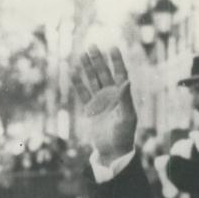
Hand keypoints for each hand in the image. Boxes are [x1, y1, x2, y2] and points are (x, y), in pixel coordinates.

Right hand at [72, 46, 136, 164]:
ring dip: (88, 68)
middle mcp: (112, 97)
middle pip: (104, 74)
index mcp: (123, 97)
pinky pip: (83, 93)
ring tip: (82, 53)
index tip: (113, 47)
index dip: (117, 61)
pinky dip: (78, 83)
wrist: (112, 152)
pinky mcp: (91, 110)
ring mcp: (100, 102)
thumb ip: (125, 99)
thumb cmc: (123, 136)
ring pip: (93, 80)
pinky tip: (72, 71)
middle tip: (92, 45)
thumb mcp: (126, 118)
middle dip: (98, 60)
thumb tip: (126, 81)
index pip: (120, 74)